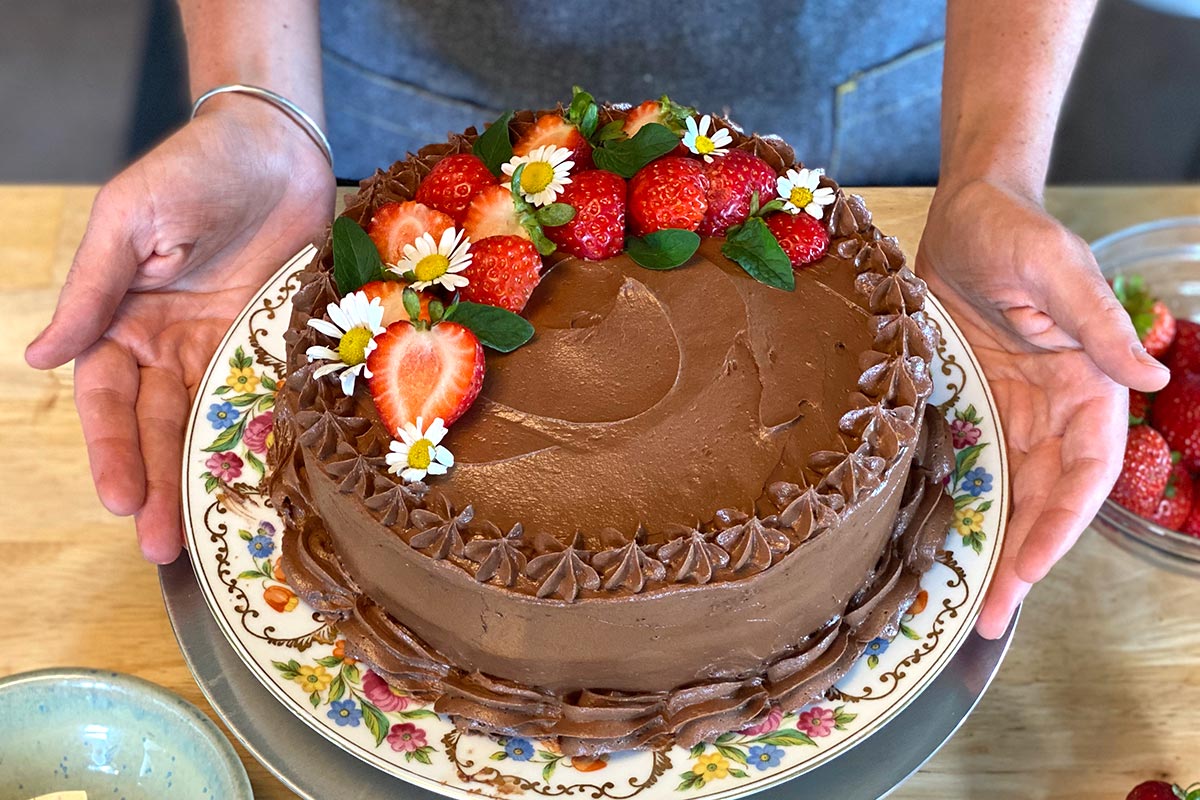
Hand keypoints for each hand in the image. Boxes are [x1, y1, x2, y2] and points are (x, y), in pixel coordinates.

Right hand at [25, 98, 334, 562]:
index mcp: (121, 320)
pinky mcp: (270, 344)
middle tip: (161, 547)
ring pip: (207, 426)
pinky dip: (259, 441)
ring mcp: (222, 348)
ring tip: (201, 536)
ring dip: (201, 481)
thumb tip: (38, 358)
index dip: (110, 450)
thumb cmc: (190, 169)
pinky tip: (259, 484)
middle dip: (155, 485)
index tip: (117, 500)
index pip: (106, 400)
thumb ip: (91, 291)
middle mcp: (168, 344)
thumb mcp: (126, 220)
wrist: (275, 146)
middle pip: (156, 427)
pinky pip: (262, 400)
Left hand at [917, 178, 1170, 638]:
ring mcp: (1012, 411)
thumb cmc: (1016, 231)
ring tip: (964, 600)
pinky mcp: (973, 403)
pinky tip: (941, 541)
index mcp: (1088, 387)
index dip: (1061, 526)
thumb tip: (1145, 372)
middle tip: (985, 616)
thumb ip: (1094, 322)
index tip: (1030, 569)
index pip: (1085, 474)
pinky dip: (962, 505)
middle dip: (1020, 558)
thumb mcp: (1055, 268)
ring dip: (991, 546)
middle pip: (1044, 500)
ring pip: (1008, 495)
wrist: (967, 213)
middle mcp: (1054, 410)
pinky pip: (971, 465)